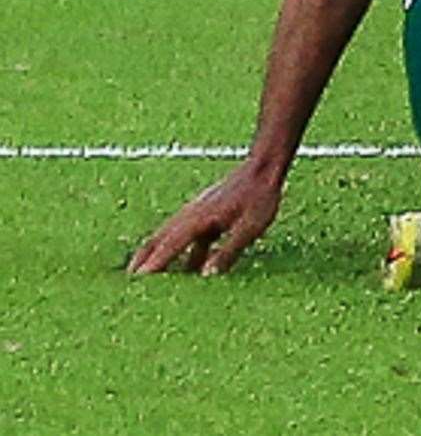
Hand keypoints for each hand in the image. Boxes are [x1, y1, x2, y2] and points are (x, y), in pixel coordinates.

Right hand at [127, 162, 283, 275]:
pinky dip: (180, 250)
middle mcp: (192, 215)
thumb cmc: (259, 196)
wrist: (264, 166)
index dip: (153, 265)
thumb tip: (206, 275)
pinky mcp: (207, 212)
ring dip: (156, 254)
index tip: (137, 282)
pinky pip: (187, 235)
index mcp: (199, 219)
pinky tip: (189, 267)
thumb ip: (228, 251)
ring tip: (145, 275)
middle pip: (160, 239)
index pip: (169, 245)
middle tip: (129, 281)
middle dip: (144, 259)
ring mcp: (198, 212)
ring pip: (170, 236)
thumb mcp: (250, 227)